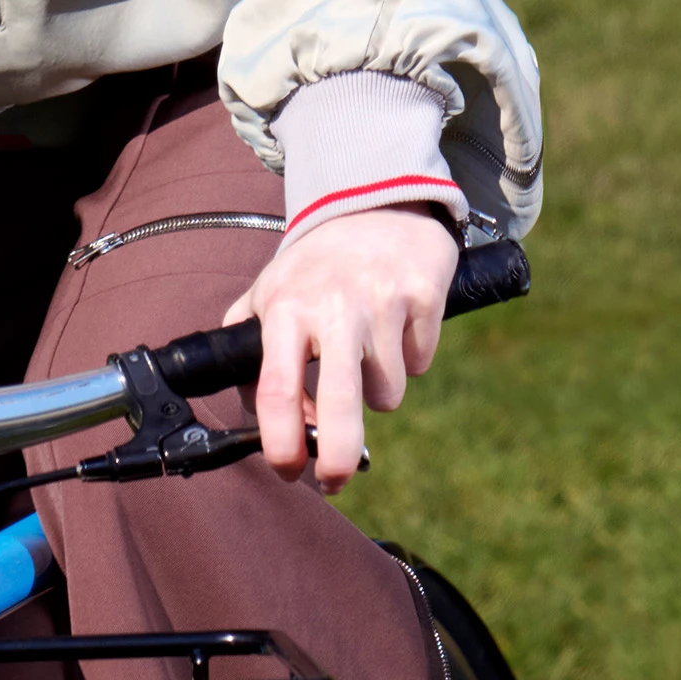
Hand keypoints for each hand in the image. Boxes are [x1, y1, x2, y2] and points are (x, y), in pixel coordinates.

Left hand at [224, 208, 457, 491]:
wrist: (374, 200)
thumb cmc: (316, 265)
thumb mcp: (270, 294)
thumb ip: (256, 352)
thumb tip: (271, 420)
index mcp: (286, 308)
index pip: (275, 389)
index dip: (280, 442)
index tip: (287, 469)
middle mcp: (332, 305)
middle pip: (339, 405)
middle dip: (339, 458)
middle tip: (335, 478)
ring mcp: (382, 301)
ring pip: (386, 394)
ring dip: (377, 387)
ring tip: (366, 345)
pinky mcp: (425, 295)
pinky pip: (420, 364)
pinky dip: (409, 355)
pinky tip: (395, 322)